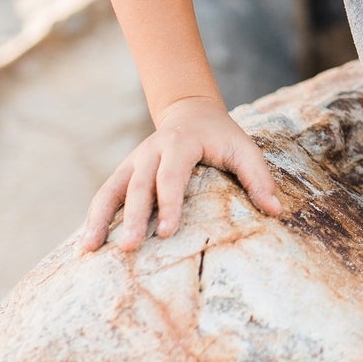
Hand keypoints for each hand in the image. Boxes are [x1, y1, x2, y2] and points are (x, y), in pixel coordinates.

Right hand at [81, 96, 284, 253]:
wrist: (191, 112)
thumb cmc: (222, 136)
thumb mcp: (244, 149)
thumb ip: (258, 178)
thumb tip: (276, 211)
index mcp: (180, 144)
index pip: (171, 177)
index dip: (169, 204)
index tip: (167, 233)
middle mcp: (150, 152)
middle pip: (138, 187)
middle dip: (133, 218)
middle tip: (129, 247)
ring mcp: (133, 162)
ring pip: (111, 190)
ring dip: (99, 219)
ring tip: (89, 249)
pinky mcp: (124, 173)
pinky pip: (105, 195)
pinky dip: (94, 217)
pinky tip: (86, 244)